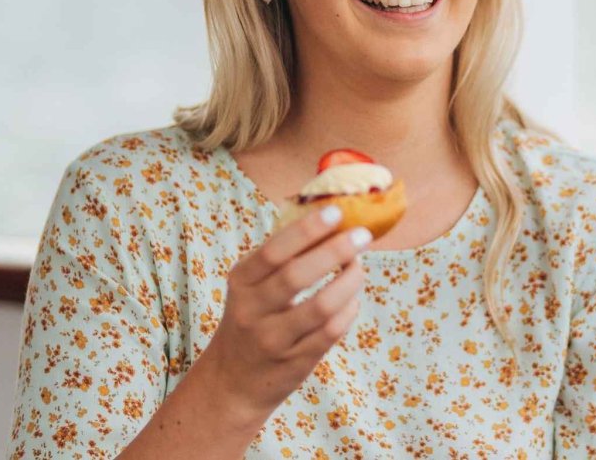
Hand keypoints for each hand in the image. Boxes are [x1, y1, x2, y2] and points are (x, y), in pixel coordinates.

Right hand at [200, 205, 369, 421]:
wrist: (231, 382)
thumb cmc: (252, 319)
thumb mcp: (252, 287)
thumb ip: (282, 257)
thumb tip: (329, 217)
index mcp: (240, 282)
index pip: (273, 251)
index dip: (306, 230)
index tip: (337, 213)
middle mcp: (252, 311)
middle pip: (297, 276)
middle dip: (335, 251)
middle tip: (363, 235)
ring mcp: (272, 340)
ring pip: (321, 307)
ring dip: (349, 281)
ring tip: (359, 266)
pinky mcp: (295, 363)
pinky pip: (331, 332)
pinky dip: (349, 310)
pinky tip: (352, 298)